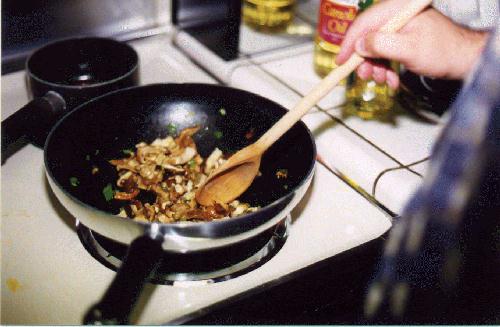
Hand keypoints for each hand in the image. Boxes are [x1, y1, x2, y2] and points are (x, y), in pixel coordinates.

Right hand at [335, 0, 487, 88]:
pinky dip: (385, 69)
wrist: (464, 60)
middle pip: (367, 37)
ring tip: (382, 80)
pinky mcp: (403, 40)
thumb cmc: (443, 51)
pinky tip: (391, 80)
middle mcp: (397, 17)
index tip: (340, 62)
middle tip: (365, 75)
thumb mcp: (408, 49)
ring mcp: (400, 29)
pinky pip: (385, 54)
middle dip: (364, 60)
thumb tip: (360, 45)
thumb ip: (381, 44)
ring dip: (375, 67)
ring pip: (375, 48)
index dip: (349, 43)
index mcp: (398, 10)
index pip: (363, 23)